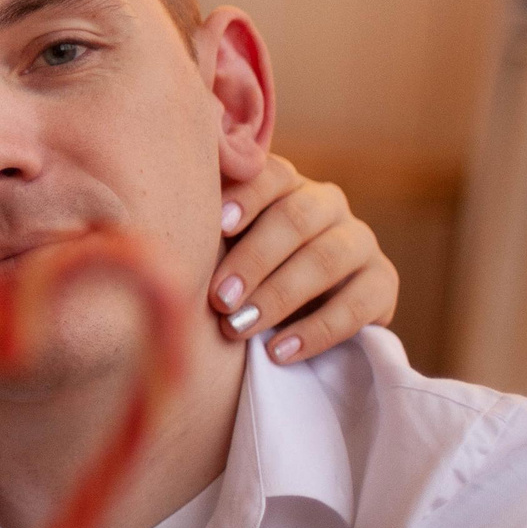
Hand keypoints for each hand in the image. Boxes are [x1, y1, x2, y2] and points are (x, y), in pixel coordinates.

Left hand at [211, 154, 396, 364]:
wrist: (293, 318)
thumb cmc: (239, 274)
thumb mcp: (218, 248)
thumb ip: (197, 225)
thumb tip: (143, 214)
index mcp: (284, 185)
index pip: (270, 175)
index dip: (245, 197)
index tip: (217, 226)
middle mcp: (326, 204)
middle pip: (297, 218)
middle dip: (254, 259)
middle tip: (218, 298)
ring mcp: (359, 240)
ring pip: (328, 258)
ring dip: (280, 295)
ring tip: (239, 328)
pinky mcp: (382, 282)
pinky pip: (359, 303)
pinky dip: (317, 331)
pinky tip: (279, 352)